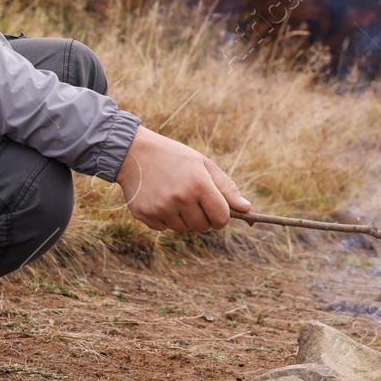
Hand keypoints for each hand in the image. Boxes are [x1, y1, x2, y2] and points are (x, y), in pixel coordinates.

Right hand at [114, 126, 250, 231]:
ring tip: (172, 195)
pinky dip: (163, 218)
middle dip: (201, 216)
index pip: (221, 218)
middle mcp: (181, 198)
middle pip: (202, 227)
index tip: (215, 209)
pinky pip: (163, 228)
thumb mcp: (203, 164)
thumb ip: (226, 188)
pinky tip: (158, 198)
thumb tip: (247, 208)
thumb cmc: (174, 156)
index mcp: (199, 184)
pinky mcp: (145, 215)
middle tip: (190, 197)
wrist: (133, 152)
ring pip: (182, 229)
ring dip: (181, 218)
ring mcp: (161, 208)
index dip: (221, 216)